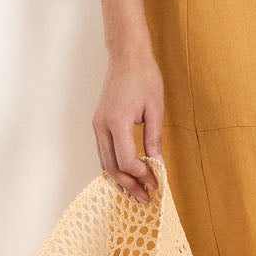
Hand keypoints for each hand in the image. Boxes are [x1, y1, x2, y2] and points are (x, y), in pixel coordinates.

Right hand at [92, 49, 163, 203]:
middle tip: (145, 199)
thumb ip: (154, 139)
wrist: (127, 56)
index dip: (141, 176)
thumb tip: (157, 165)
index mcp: (117, 122)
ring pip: (104, 162)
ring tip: (136, 193)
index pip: (126, 161)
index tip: (156, 183)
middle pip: (111, 166)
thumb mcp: (155, 109)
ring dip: (120, 179)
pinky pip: (104, 152)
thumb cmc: (144, 77)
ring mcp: (97, 125)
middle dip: (129, 185)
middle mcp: (102, 126)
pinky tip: (127, 176)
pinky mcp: (99, 123)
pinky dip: (114, 167)